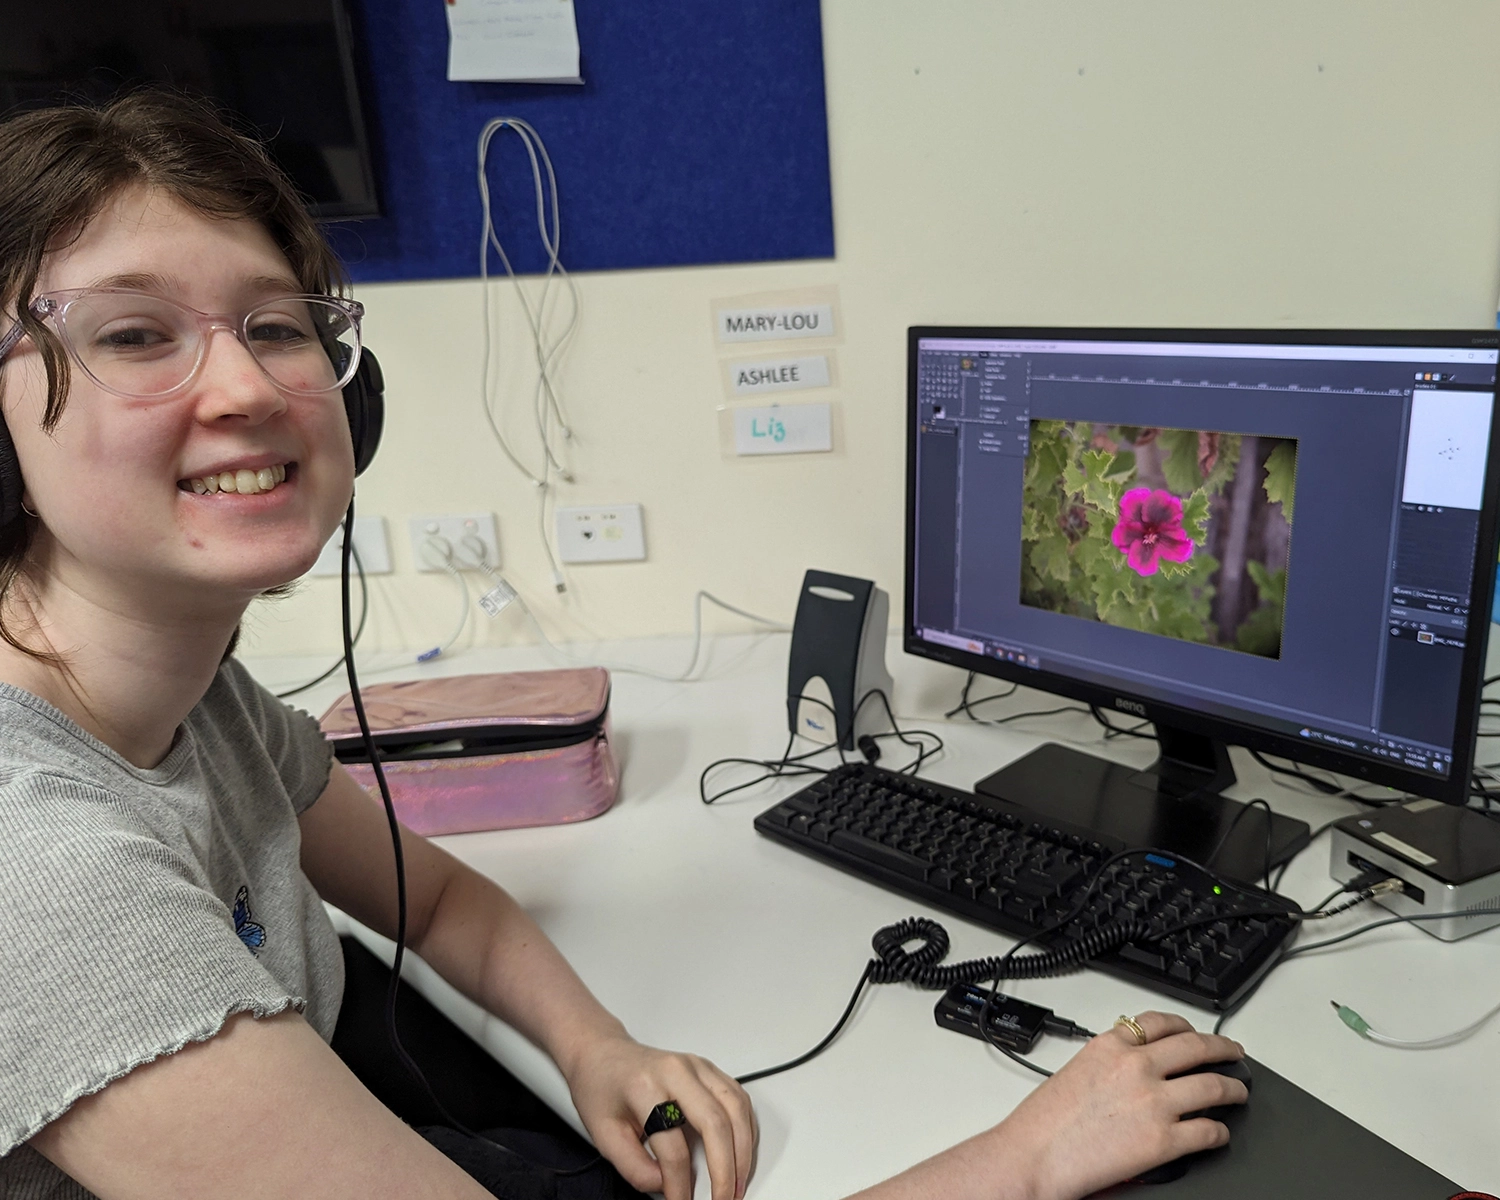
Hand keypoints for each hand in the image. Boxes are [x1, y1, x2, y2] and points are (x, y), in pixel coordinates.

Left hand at [562, 1031, 756, 1199]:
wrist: (602, 1055)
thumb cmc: (602, 1088)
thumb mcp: (604, 1135)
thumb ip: (634, 1167)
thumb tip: (666, 1186)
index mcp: (645, 1086)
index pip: (673, 1146)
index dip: (680, 1184)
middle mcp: (677, 1071)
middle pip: (715, 1123)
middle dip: (725, 1170)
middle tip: (724, 1199)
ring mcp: (697, 1066)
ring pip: (736, 1108)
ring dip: (743, 1151)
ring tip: (738, 1183)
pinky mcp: (708, 1069)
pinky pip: (739, 1098)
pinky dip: (746, 1129)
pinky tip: (741, 1152)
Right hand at [994, 1010, 1247, 1199]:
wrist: (1033, 1156)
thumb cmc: (1043, 1122)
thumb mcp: (1077, 1070)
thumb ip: (1110, 1062)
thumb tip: (1138, 1067)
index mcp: (1111, 1045)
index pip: (1161, 1023)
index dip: (1187, 1027)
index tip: (1195, 1032)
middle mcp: (1136, 1067)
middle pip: (1196, 1048)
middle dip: (1223, 1049)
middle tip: (1234, 1053)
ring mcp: (1154, 1103)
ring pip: (1213, 1087)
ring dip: (1232, 1088)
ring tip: (1238, 1091)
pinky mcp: (1163, 1141)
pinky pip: (1208, 1132)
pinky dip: (1219, 1132)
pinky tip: (1219, 1133)